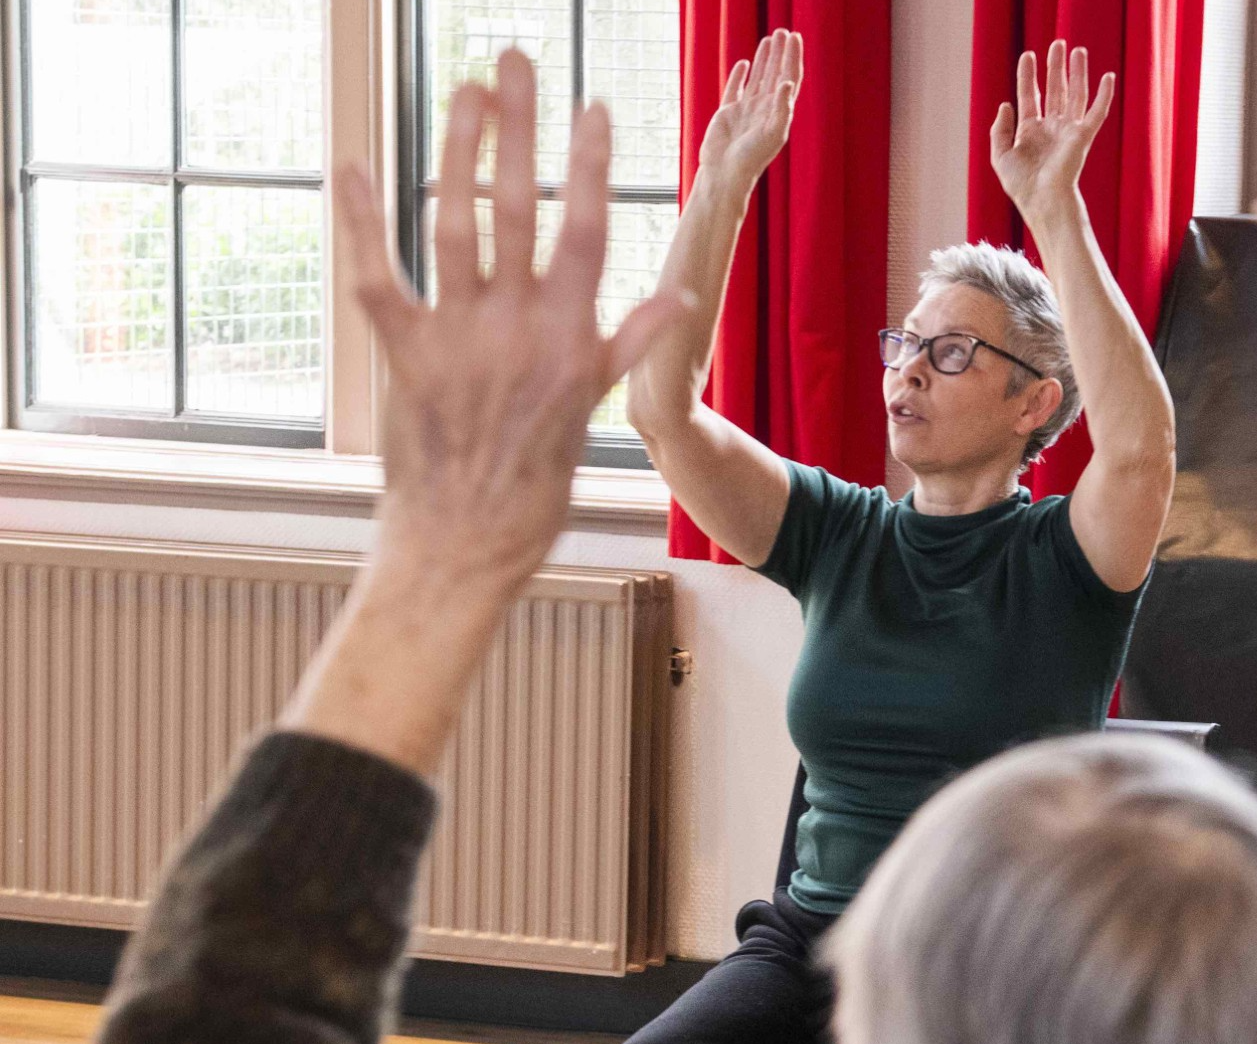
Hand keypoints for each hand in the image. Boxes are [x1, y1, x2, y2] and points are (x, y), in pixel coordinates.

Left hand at [336, 49, 677, 595]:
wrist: (467, 541)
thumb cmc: (536, 487)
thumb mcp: (594, 414)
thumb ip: (626, 345)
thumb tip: (675, 298)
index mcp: (570, 339)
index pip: (586, 232)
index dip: (589, 167)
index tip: (593, 107)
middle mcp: (516, 327)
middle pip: (516, 207)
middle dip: (515, 127)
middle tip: (512, 60)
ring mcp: (458, 336)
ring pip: (454, 224)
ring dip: (455, 150)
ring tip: (462, 91)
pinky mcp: (405, 353)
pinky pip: (379, 272)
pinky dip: (362, 218)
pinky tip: (352, 162)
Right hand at [698, 29, 803, 193]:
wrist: (725, 173)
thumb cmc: (751, 158)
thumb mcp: (772, 133)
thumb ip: (782, 108)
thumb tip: (787, 82)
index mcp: (778, 112)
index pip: (789, 78)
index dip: (793, 57)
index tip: (795, 37)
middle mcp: (765, 109)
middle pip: (776, 74)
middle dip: (780, 53)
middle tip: (783, 31)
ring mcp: (746, 111)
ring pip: (758, 78)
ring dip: (765, 59)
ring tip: (769, 39)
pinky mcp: (728, 114)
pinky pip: (736, 89)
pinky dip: (740, 75)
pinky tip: (744, 64)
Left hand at [991, 41, 1114, 222]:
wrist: (1042, 201)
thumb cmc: (1022, 185)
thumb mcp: (1000, 155)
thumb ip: (999, 130)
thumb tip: (1006, 105)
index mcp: (1032, 133)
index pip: (1030, 97)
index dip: (1028, 76)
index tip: (1028, 55)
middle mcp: (1052, 129)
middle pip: (1055, 91)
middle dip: (1055, 67)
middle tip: (1057, 44)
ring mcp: (1068, 131)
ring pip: (1075, 95)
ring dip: (1077, 73)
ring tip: (1078, 51)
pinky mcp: (1083, 136)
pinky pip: (1097, 112)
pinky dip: (1104, 95)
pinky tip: (1108, 77)